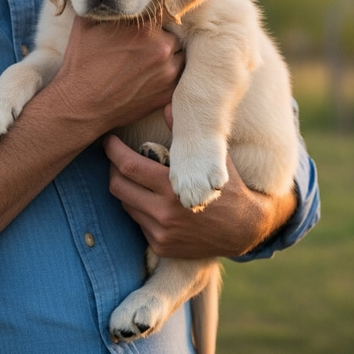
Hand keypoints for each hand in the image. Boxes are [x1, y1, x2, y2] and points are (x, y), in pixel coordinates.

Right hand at [50, 17, 183, 134]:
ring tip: (149, 62)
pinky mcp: (167, 94)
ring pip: (180, 56)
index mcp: (144, 27)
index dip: (153, 18)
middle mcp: (162, 48)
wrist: (80, 105)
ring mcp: (168, 73)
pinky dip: (170, 76)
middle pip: (175, 34)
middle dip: (163, 38)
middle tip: (145, 46)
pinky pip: (179, 78)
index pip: (163, 12)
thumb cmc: (81, 64)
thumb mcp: (86, 24)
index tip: (144, 25)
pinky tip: (152, 77)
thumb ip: (104, 5)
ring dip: (170, 57)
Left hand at [104, 132, 296, 258]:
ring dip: (125, 188)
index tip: (108, 140)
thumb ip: (186, 134)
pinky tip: (148, 198)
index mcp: (172, 187)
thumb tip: (166, 106)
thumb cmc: (228, 186)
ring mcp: (161, 233)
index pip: (129, 166)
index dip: (113, 150)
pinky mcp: (161, 247)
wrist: (245, 229)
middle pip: (118, 186)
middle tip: (115, 156)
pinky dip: (139, 208)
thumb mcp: (212, 158)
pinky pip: (138, 222)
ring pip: (126, 204)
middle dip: (112, 168)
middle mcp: (163, 213)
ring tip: (132, 175)